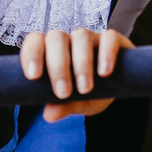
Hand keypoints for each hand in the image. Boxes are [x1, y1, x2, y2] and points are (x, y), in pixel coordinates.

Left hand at [20, 28, 134, 121]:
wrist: (119, 87)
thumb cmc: (91, 92)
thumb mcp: (77, 102)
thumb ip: (64, 106)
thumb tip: (49, 114)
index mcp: (52, 50)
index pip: (36, 41)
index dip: (32, 54)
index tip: (34, 76)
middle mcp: (69, 40)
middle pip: (57, 38)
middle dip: (58, 66)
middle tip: (63, 93)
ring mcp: (91, 37)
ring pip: (82, 36)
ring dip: (82, 63)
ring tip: (85, 89)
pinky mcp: (113, 39)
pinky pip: (109, 38)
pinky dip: (106, 53)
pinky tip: (105, 73)